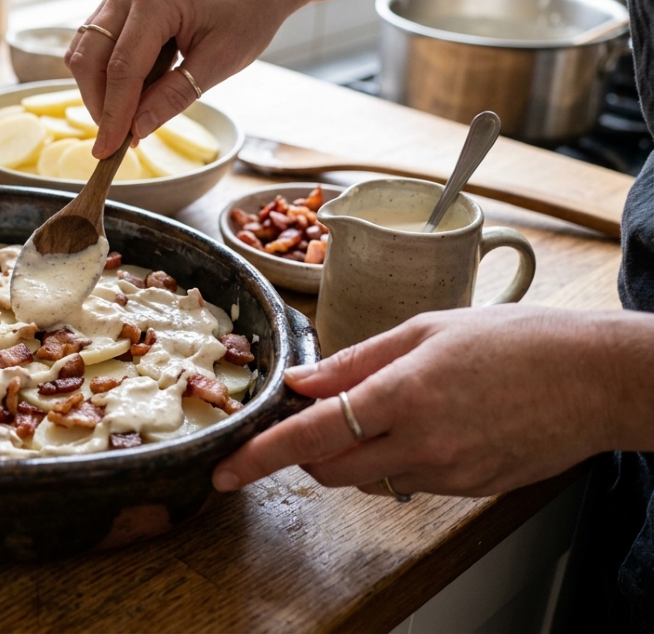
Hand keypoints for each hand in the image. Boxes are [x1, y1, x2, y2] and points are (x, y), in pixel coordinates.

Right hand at [64, 0, 300, 158]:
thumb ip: (175, 96)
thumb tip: (136, 130)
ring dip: (99, 90)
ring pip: (86, 52)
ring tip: (131, 114)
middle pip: (90, 59)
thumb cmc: (248, 12)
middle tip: (119, 140)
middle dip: (99, 105)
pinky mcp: (119, 2)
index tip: (107, 152)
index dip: (112, 115)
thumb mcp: (221, 61)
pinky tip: (135, 89)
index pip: (121, 69)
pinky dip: (107, 73)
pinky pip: (96, 43)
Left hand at [211, 305, 639, 497]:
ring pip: (367, 479)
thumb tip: (301, 382)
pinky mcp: (469, 490)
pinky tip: (430, 423)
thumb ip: (354, 360)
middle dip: (305, 451)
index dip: (260, 456)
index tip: (225, 471)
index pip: (310, 436)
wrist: (596, 379)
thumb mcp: (426, 330)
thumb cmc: (516, 341)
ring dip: (352, 454)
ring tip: (387, 410)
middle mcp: (420, 443)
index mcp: (402, 395)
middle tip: (310, 420)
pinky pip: (409, 483)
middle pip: (328, 469)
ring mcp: (447, 474)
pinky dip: (396, 460)